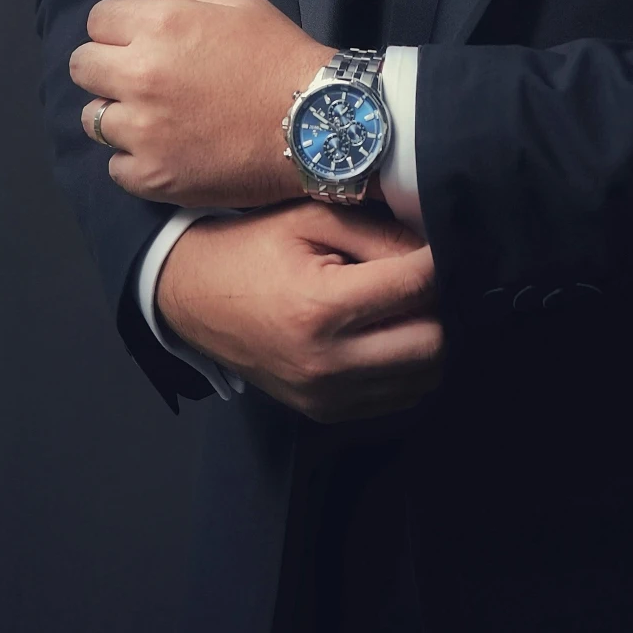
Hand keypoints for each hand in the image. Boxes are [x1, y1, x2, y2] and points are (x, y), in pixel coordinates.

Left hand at [70, 0, 334, 206]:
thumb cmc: (280, 56)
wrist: (318, 124)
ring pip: (92, 119)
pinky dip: (135, 160)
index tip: (137, 41)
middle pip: (82, 67)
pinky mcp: (153, 176)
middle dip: (106, 67)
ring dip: (118, 115)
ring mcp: (144, 131)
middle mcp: (142, 76)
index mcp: (161, 26)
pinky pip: (114, 167)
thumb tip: (122, 0)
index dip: (118, 28)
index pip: (97, 20)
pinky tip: (166, 150)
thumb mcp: (237, 4)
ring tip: (155, 118)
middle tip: (140, 78)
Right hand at [158, 203, 442, 422]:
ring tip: (403, 305)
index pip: (416, 287)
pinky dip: (405, 367)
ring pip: (424, 379)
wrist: (192, 296)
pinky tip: (384, 333)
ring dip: (427, 339)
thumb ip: (378, 233)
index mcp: (321, 308)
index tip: (438, 243)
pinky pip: (398, 398)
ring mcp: (326, 397)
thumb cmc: (252, 248)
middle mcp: (327, 364)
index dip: (438, 260)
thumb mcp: (311, 218)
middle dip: (439, 306)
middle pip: (434, 345)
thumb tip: (435, 251)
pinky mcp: (325, 414)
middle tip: (422, 278)